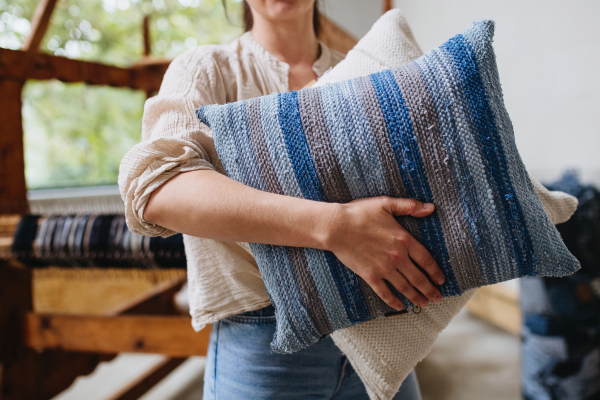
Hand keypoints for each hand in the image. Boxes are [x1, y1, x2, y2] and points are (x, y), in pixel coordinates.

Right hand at [322, 197, 444, 310]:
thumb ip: (409, 206)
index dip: (435, 272)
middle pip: (418, 277)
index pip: (426, 260)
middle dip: (430, 289)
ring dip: (416, 297)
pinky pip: (384, 292)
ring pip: (404, 287)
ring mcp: (383, 268)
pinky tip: (399, 306)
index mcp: (404, 240)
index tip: (441, 280)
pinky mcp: (370, 275)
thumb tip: (431, 208)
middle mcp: (397, 257)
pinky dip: (393, 301)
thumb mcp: (386, 204)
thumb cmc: (360, 213)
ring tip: (424, 304)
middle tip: (437, 298)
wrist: (336, 227)